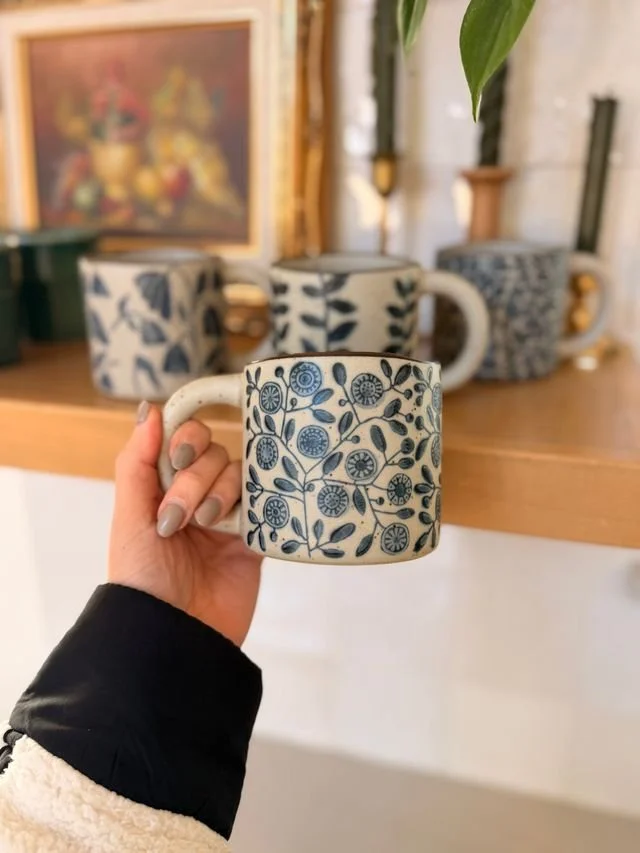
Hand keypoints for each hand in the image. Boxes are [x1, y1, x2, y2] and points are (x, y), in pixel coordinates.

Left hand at [109, 401, 260, 645]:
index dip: (187, 438)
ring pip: (241, 475)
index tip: (178, 457)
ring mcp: (229, 517)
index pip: (186, 439)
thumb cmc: (143, 579)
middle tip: (178, 518)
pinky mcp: (256, 539)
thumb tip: (150, 409)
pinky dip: (257, 507)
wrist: (176, 634)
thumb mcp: (129, 517)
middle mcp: (198, 496)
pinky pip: (269, 505)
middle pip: (215, 455)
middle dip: (195, 480)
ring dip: (221, 494)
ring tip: (206, 526)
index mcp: (165, 488)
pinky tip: (240, 525)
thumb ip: (137, 462)